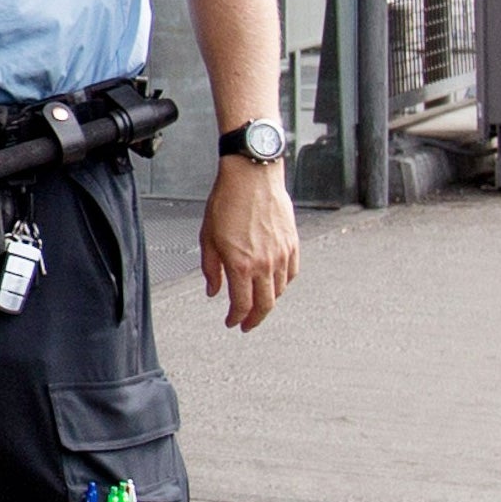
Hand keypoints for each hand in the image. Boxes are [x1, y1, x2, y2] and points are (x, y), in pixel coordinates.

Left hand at [199, 157, 298, 330]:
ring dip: (268, 302)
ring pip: (280, 291)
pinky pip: (292, 273)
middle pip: (265, 305)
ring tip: (258, 305)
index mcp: (240, 264)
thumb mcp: (208, 238)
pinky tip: (275, 285)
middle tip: (247, 324)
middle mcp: (264, 263)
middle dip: (255, 319)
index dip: (236, 318)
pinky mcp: (292, 244)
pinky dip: (283, 284)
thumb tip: (213, 291)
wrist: (252, 177)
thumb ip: (211, 269)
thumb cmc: (227, 202)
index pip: (241, 305)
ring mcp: (281, 254)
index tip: (231, 322)